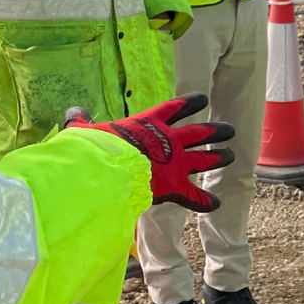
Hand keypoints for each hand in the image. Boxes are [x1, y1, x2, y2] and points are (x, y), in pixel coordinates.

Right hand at [65, 93, 233, 212]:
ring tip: (231, 155)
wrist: (106, 170)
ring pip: (205, 159)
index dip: (190, 102)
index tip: (202, 98)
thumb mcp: (86, 131)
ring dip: (219, 157)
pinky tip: (216, 204)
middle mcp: (169, 140)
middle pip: (200, 132)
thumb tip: (72, 111)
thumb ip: (82, 122)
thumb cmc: (94, 148)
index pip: (175, 107)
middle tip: (229, 129)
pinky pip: (195, 195)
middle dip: (216, 131)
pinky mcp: (175, 186)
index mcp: (149, 122)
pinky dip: (205, 201)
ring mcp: (176, 163)